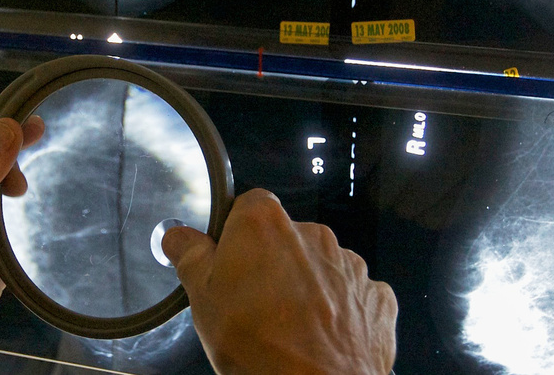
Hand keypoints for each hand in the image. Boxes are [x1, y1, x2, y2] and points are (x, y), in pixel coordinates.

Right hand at [162, 189, 397, 374]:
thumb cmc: (260, 347)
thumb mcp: (203, 299)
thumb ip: (191, 257)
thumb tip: (178, 236)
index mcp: (265, 224)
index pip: (248, 207)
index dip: (236, 235)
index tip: (228, 263)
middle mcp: (313, 233)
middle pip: (286, 238)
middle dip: (272, 264)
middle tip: (254, 305)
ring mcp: (349, 263)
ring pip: (320, 267)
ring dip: (307, 288)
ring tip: (288, 329)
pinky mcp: (375, 294)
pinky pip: (352, 294)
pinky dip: (339, 311)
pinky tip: (321, 336)